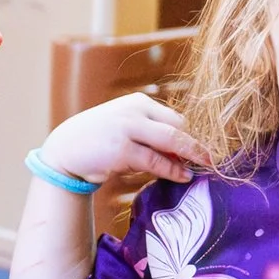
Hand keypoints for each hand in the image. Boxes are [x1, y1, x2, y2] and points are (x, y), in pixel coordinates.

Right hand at [41, 91, 208, 188]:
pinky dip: (173, 170)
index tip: (206, 148)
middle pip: (178, 126)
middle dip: (198, 143)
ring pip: (171, 142)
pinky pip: (156, 162)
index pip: (175, 117)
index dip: (193, 134)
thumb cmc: (98, 139)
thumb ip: (150, 133)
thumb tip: (183, 150)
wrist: (64, 150)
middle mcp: (135, 111)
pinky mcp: (122, 150)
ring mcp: (128, 129)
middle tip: (214, 157)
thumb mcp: (124, 127)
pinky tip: (183, 176)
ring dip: (190, 155)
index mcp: (138, 102)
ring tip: (204, 166)